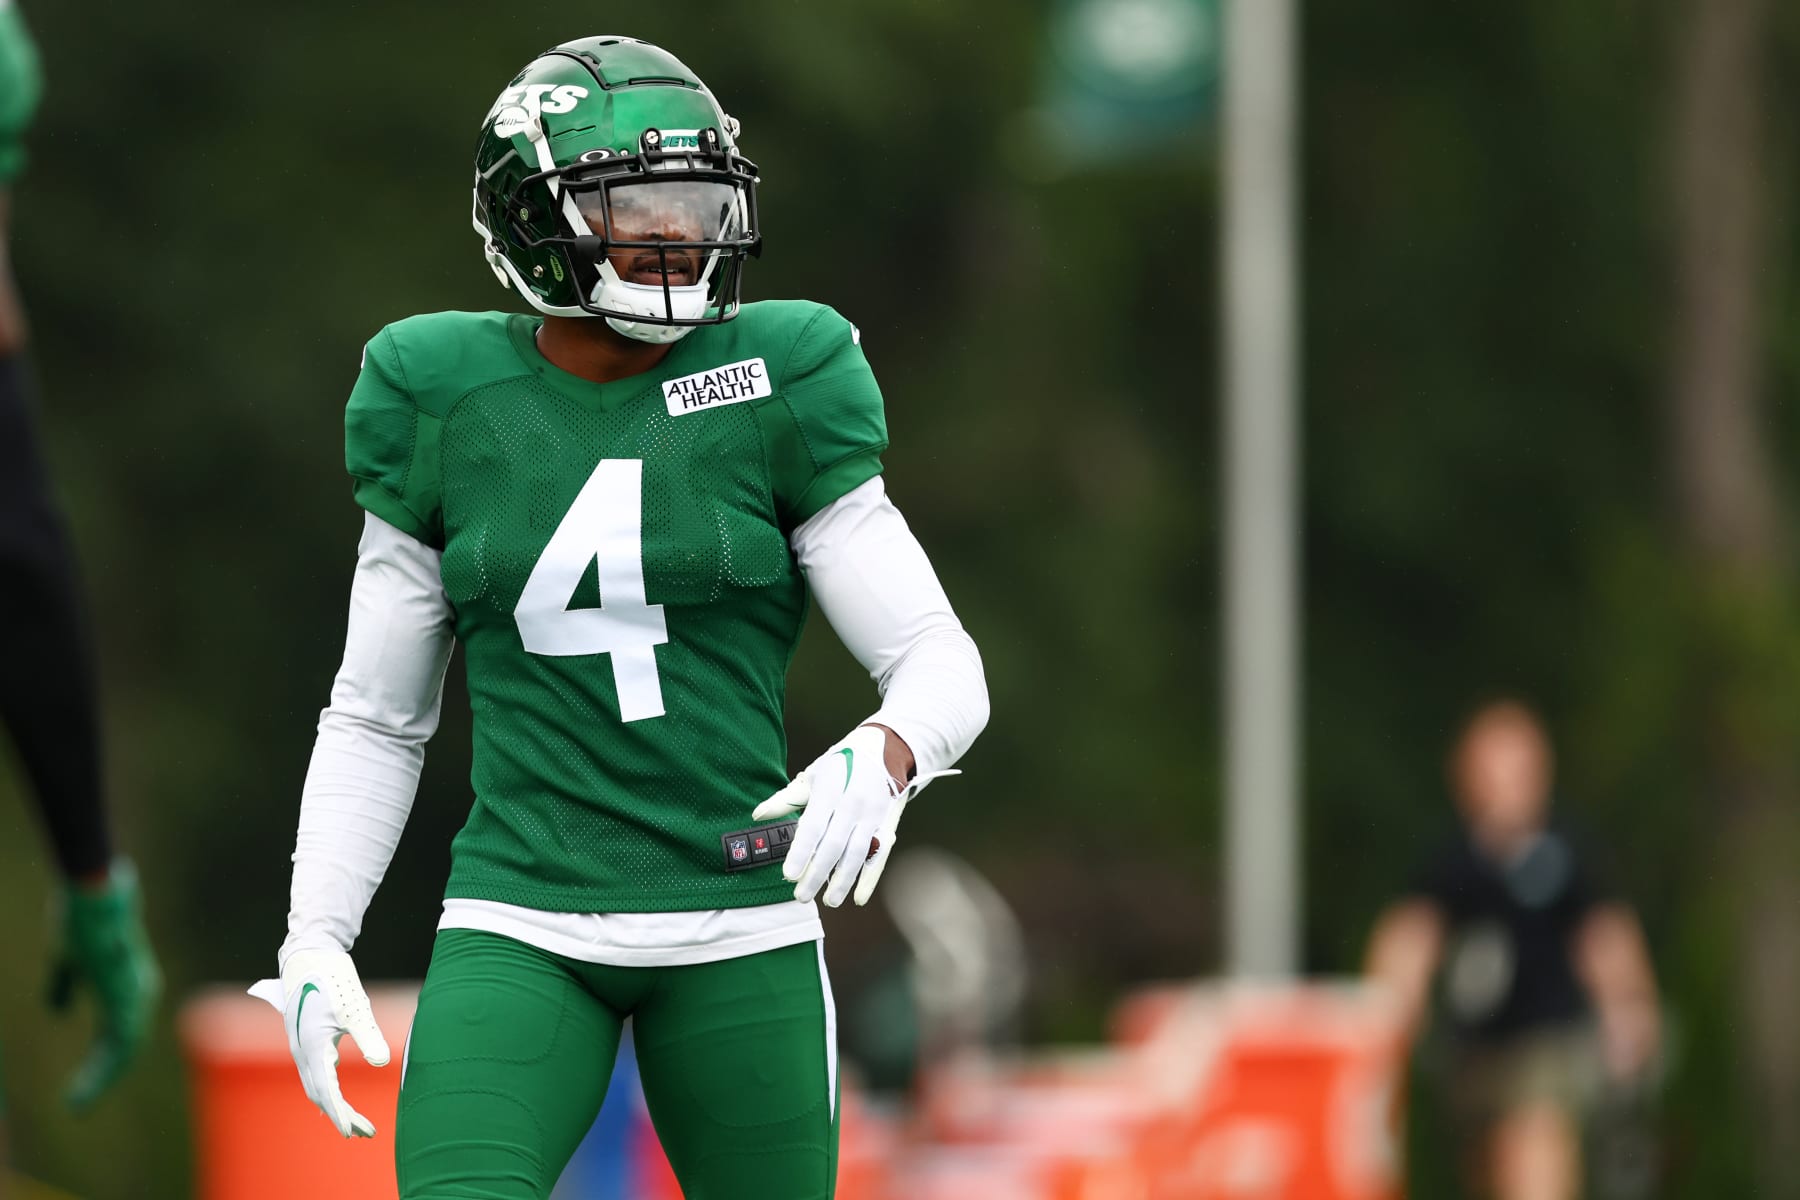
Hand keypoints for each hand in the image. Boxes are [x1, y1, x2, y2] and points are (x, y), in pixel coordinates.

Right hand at [47, 860, 161, 1111]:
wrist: (91, 895)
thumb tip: (59, 1011)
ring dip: (100, 1079)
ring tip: (77, 1103)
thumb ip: (65, 986)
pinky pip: (119, 1044)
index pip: (120, 1033)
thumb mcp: (66, 960)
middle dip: (101, 1076)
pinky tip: (84, 1087)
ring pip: (123, 1051)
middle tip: (78, 1104)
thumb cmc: (79, 920)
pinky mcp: (127, 997)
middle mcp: (139, 994)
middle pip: (125, 1047)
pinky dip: (102, 1070)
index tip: (82, 1083)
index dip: (102, 1059)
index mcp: (127, 987)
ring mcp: (136, 996)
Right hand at [248, 948, 390, 1137]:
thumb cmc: (332, 978)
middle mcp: (301, 1052)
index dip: (341, 1114)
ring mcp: (300, 1046)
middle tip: (365, 1133)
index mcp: (312, 1047)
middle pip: (320, 1094)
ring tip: (355, 1122)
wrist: (309, 954)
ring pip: (315, 1085)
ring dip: (333, 1105)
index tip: (354, 1132)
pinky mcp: (305, 1039)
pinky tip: (335, 1095)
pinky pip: (313, 1073)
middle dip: (341, 1115)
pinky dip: (326, 1089)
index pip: (326, 1091)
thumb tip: (382, 1062)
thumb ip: (368, 1035)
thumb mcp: (354, 1007)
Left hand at [754, 726, 958, 907]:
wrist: (883, 751)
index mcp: (831, 789)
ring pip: (857, 853)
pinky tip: (858, 897)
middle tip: (801, 896)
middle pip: (834, 845)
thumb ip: (787, 799)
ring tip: (829, 900)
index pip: (813, 826)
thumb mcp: (813, 776)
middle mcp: (853, 802)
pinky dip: (869, 878)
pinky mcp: (887, 824)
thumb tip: (758, 815)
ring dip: (842, 880)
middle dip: (817, 874)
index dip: (801, 852)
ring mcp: (873, 814)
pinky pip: (879, 855)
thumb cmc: (840, 766)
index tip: (788, 875)